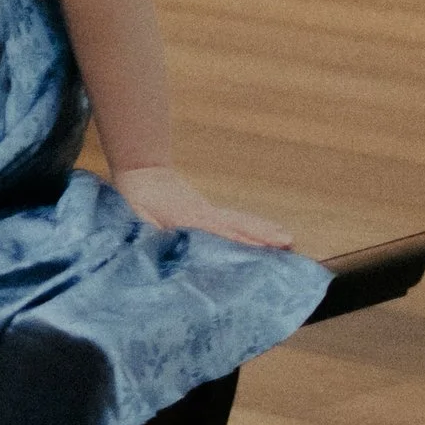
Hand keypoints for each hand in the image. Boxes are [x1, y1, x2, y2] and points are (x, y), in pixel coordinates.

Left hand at [117, 165, 293, 250]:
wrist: (142, 170)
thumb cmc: (136, 197)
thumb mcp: (134, 216)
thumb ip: (148, 231)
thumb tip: (160, 245)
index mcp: (186, 219)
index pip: (216, 233)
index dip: (237, 244)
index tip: (258, 254)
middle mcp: (204, 215)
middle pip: (237, 227)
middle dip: (262, 237)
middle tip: (288, 246)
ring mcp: (210, 212)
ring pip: (241, 222)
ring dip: (264, 231)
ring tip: (289, 241)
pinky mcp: (211, 212)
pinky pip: (236, 220)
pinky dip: (256, 227)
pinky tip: (271, 234)